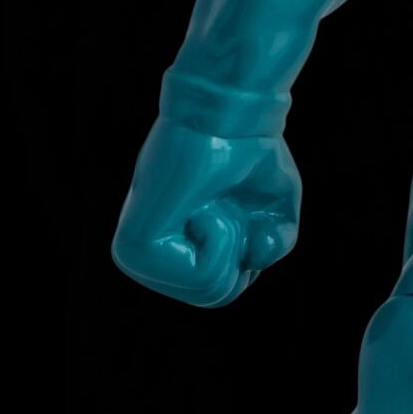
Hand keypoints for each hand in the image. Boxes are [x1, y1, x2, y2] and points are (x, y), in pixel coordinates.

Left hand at [112, 117, 301, 306]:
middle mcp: (151, 257)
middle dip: (240, 252)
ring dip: (230, 241)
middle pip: (216, 298)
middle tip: (225, 206)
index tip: (236, 207)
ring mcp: (137, 256)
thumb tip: (253, 261)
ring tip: (210, 202)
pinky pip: (200, 275)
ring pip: (209, 291)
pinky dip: (220, 237)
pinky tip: (200, 205)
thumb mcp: (277, 209)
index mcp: (175, 250)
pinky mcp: (135, 248)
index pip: (221, 290)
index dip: (248, 252)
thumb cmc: (253, 151)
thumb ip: (274, 245)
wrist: (232, 115)